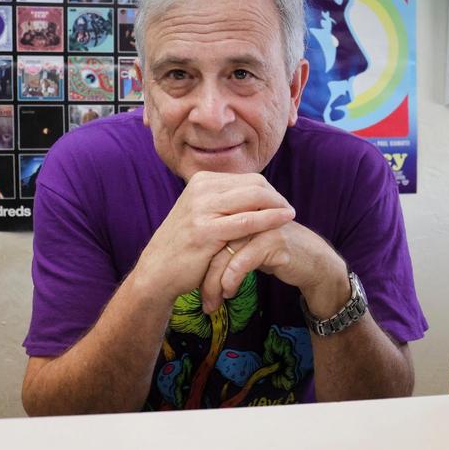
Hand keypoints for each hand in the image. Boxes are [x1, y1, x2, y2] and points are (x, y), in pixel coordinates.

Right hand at [131, 172, 295, 304]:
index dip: (269, 190)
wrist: (157, 272)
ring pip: (253, 197)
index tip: (280, 203)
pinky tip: (284, 221)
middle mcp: (201, 188)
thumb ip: (224, 201)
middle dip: (275, 196)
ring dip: (277, 205)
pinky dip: (270, 218)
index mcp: (201, 181)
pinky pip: (248, 220)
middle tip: (289, 209)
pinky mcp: (206, 230)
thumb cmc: (185, 245)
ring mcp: (202, 208)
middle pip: (254, 183)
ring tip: (291, 214)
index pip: (247, 178)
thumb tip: (256, 193)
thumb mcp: (202, 214)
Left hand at [200, 221, 347, 316]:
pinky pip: (242, 261)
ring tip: (212, 303)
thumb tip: (197, 260)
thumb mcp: (248, 247)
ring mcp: (261, 225)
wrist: (315, 264)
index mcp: (239, 211)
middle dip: (204, 276)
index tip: (192, 285)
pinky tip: (229, 292)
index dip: (199, 260)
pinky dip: (232, 279)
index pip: (209, 233)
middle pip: (214, 243)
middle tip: (202, 301)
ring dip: (215, 283)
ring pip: (226, 253)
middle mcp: (249, 214)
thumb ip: (227, 245)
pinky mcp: (273, 240)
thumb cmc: (278, 255)